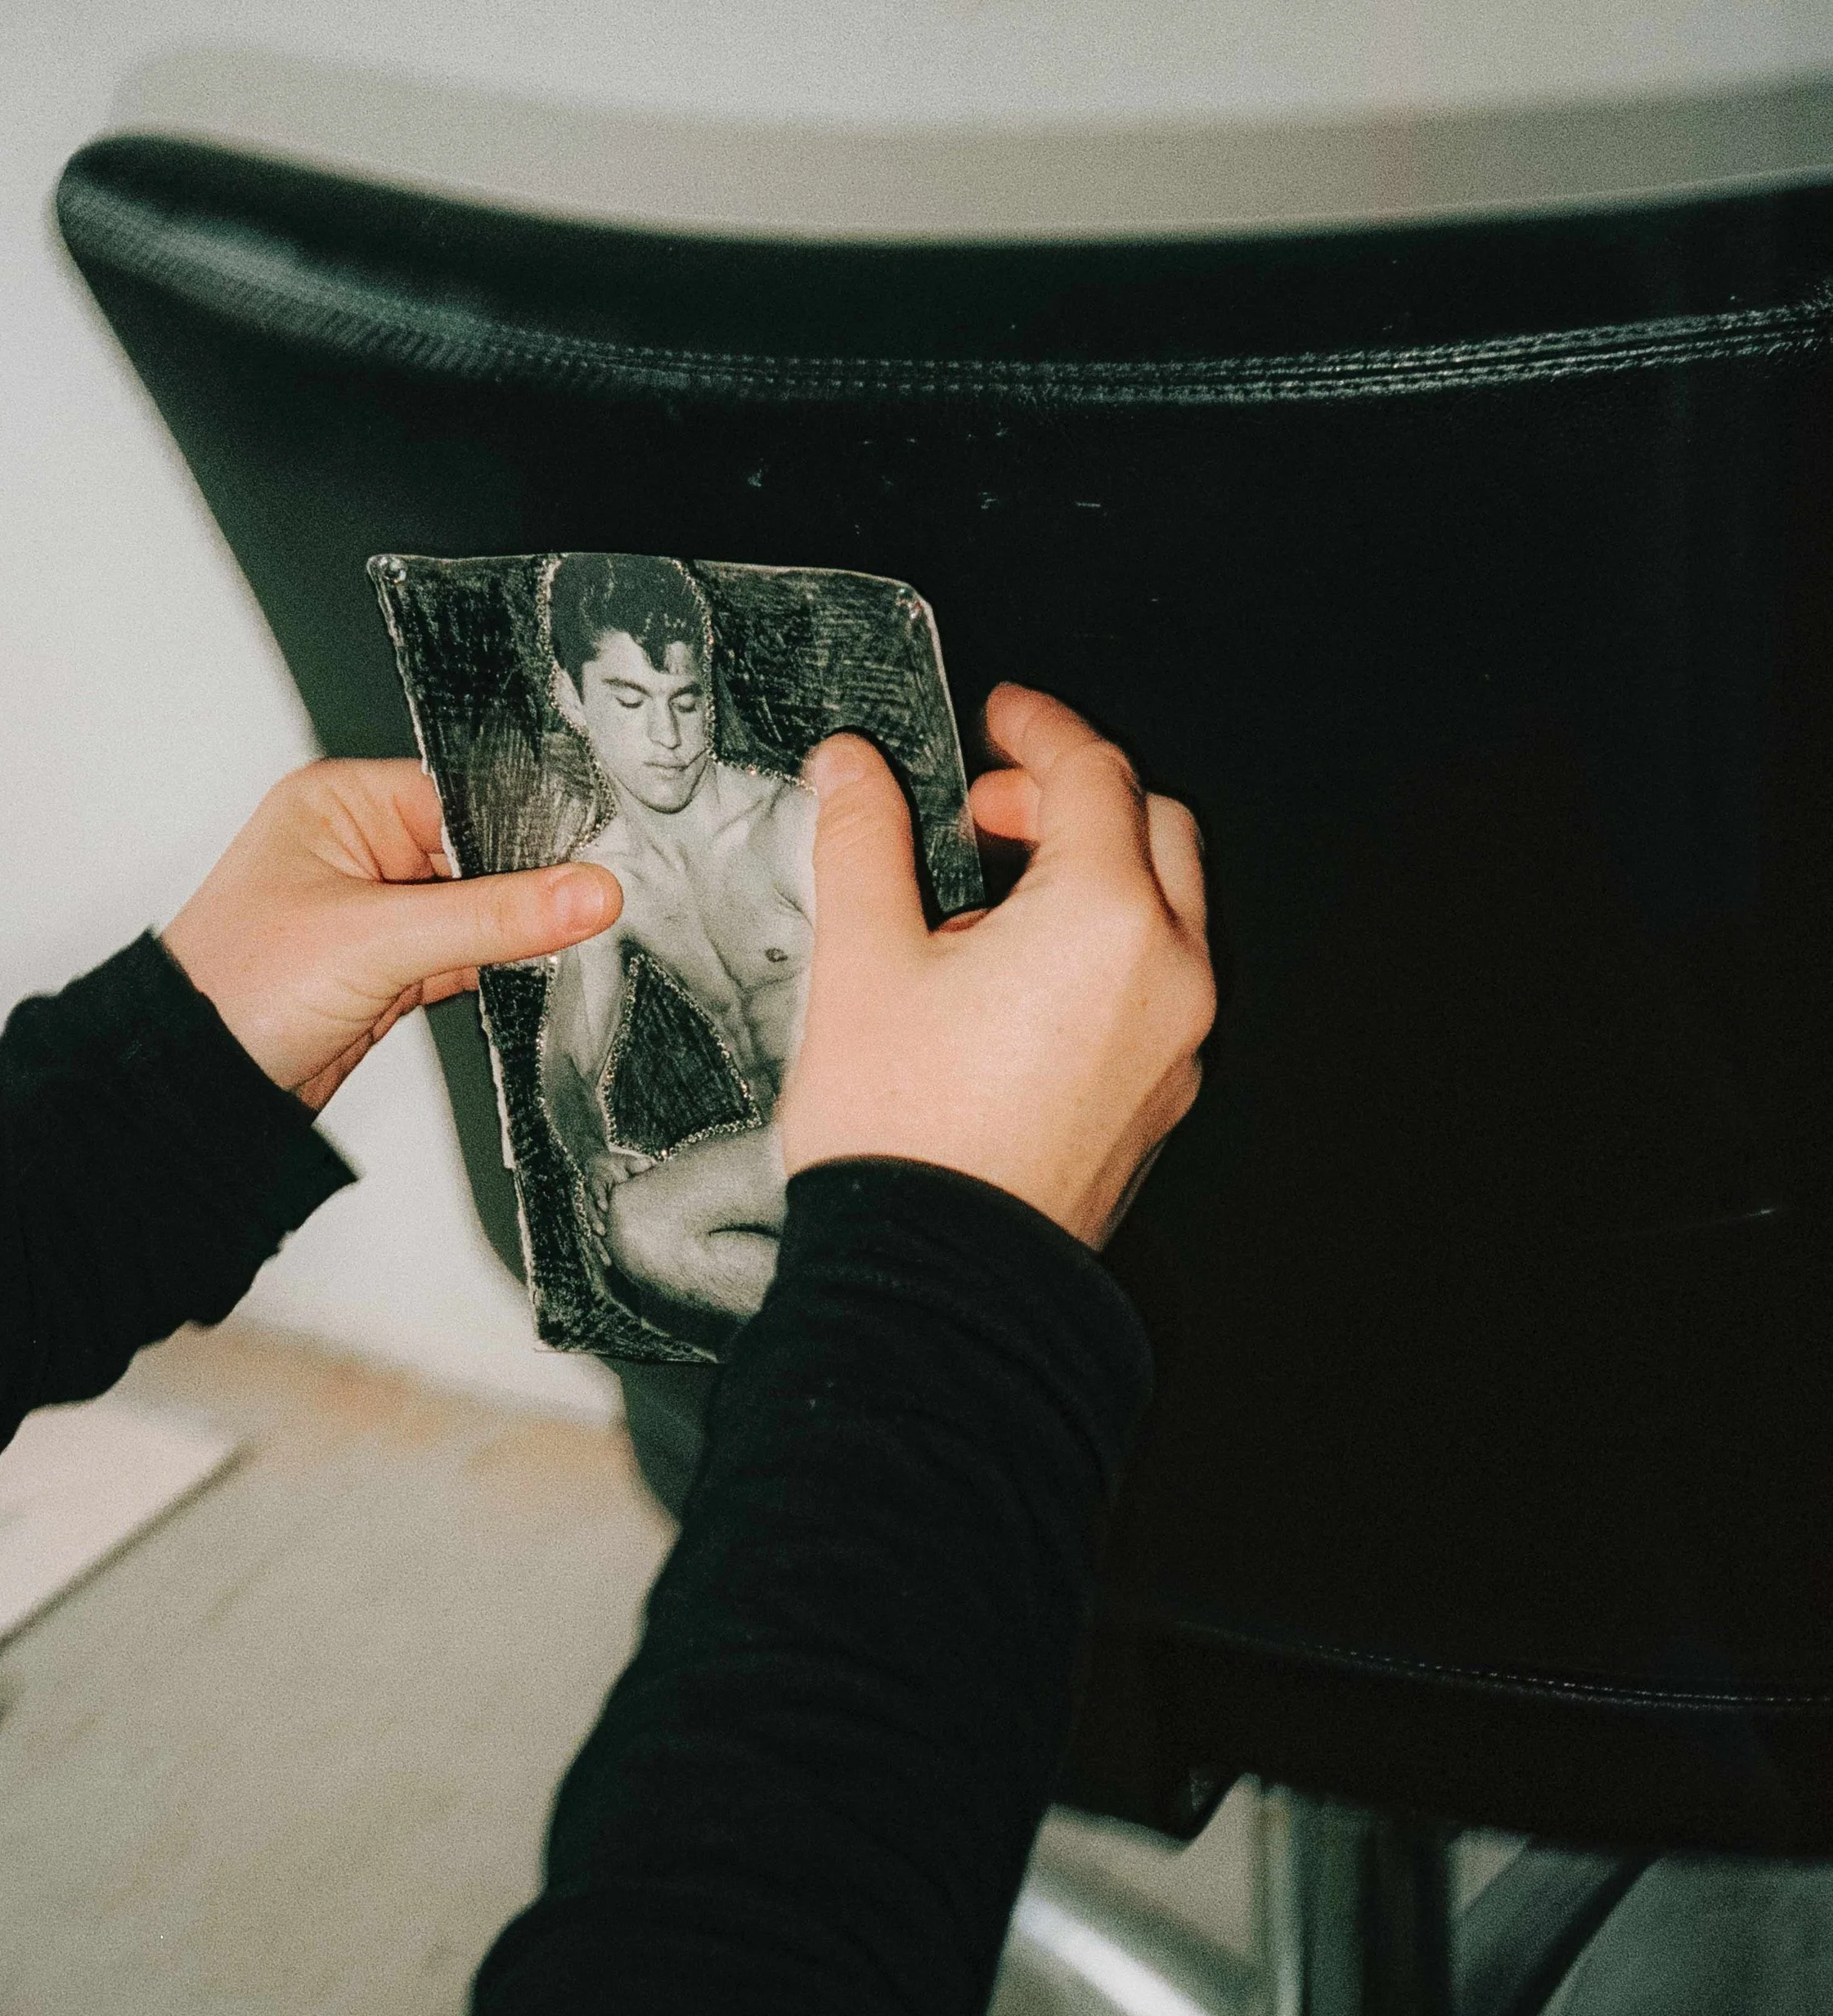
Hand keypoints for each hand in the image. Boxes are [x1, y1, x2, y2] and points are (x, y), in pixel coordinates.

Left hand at [162, 760, 620, 1111]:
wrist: (197, 1084)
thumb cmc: (236, 988)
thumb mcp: (380, 939)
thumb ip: (493, 916)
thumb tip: (587, 892)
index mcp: (341, 804)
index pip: (464, 797)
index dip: (526, 830)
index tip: (586, 863)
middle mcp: (359, 850)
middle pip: (478, 855)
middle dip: (521, 890)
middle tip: (577, 912)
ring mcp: (376, 913)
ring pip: (476, 913)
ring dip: (506, 937)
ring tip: (545, 951)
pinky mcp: (387, 971)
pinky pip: (464, 958)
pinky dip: (491, 973)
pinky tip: (520, 981)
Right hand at [582, 1145, 651, 1258]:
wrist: (604, 1169)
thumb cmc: (619, 1166)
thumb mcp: (626, 1161)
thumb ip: (636, 1163)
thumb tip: (648, 1164)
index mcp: (597, 1181)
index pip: (595, 1188)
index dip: (598, 1196)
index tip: (603, 1206)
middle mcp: (591, 1198)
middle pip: (590, 1211)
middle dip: (595, 1221)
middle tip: (601, 1231)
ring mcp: (592, 1211)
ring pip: (592, 1229)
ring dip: (597, 1242)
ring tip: (605, 1256)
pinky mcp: (597, 1222)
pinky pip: (597, 1237)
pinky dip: (602, 1249)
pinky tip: (608, 1263)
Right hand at [779, 684, 1213, 1247]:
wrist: (937, 1285)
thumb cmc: (907, 1142)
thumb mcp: (860, 964)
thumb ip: (863, 842)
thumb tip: (855, 772)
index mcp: (1105, 920)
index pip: (1091, 773)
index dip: (1037, 727)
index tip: (1002, 716)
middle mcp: (1166, 975)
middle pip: (1152, 830)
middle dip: (1073, 800)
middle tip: (986, 812)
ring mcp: (1175, 1044)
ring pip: (1162, 911)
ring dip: (1089, 878)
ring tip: (981, 917)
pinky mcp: (1159, 1099)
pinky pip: (1152, 988)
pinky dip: (1101, 952)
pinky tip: (1010, 989)